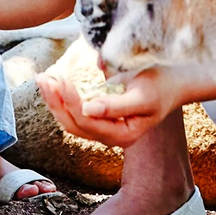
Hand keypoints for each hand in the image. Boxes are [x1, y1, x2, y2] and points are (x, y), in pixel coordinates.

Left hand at [35, 67, 184, 149]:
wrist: (172, 83)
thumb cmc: (160, 87)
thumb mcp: (142, 95)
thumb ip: (116, 105)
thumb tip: (88, 109)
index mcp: (122, 136)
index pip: (87, 122)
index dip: (70, 102)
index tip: (61, 79)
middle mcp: (110, 137)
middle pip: (73, 124)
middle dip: (55, 102)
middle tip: (44, 78)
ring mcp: (103, 128)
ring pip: (70, 120)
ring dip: (54, 101)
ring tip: (43, 78)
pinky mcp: (99, 117)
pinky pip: (75, 112)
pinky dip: (62, 99)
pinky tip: (53, 84)